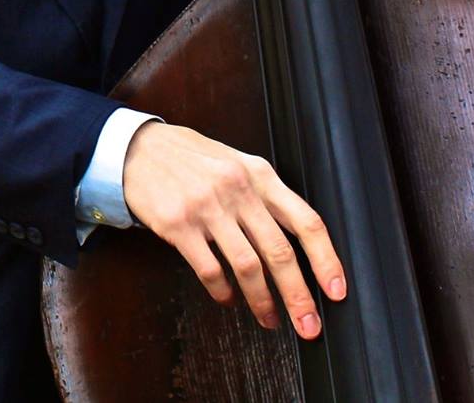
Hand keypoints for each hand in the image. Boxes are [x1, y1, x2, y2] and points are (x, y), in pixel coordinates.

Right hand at [121, 121, 345, 336]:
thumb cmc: (191, 159)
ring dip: (262, 301)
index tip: (336, 291)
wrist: (137, 148)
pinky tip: (228, 298)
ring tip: (269, 319)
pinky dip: (223, 292)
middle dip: (298, 296)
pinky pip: (210, 270)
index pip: (306, 221)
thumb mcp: (236, 164)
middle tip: (308, 326)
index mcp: (259, 174)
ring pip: (248, 266)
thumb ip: (265, 196)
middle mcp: (238, 189)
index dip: (326, 260)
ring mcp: (207, 207)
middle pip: (280, 252)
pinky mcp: (178, 224)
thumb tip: (296, 244)